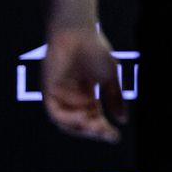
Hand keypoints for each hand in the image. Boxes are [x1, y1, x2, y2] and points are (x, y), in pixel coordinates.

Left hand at [42, 26, 124, 143]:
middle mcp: (73, 100)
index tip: (116, 137)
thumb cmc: (95, 51)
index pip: (95, 119)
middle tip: (108, 134)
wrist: (77, 33)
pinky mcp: (48, 92)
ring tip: (97, 127)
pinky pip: (56, 114)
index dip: (104, 130)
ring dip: (82, 128)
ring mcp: (60, 97)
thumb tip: (123, 120)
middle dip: (95, 132)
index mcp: (87, 97)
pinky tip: (83, 118)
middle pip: (82, 124)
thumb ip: (115, 98)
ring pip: (68, 123)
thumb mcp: (110, 77)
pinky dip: (68, 119)